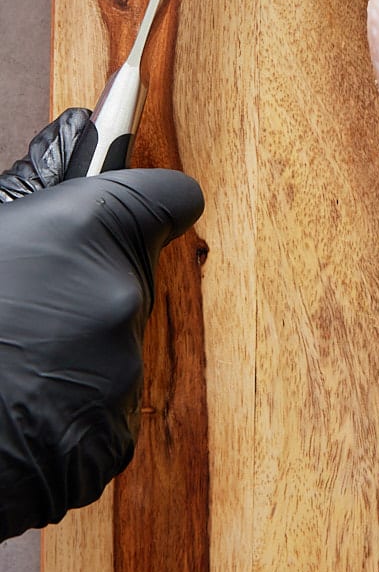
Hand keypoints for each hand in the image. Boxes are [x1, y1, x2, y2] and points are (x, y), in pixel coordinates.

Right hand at [0, 109, 203, 540]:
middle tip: (21, 311)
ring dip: (74, 353)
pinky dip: (66, 416)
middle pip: (129, 276)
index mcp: (88, 227)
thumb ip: (34, 185)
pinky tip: (13, 413)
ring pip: (112, 348)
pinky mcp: (111, 438)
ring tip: (5, 369)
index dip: (148, 203)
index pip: (169, 197)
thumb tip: (78, 133)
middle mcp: (119, 292)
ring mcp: (120, 369)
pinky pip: (101, 414)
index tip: (138, 211)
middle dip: (87, 287)